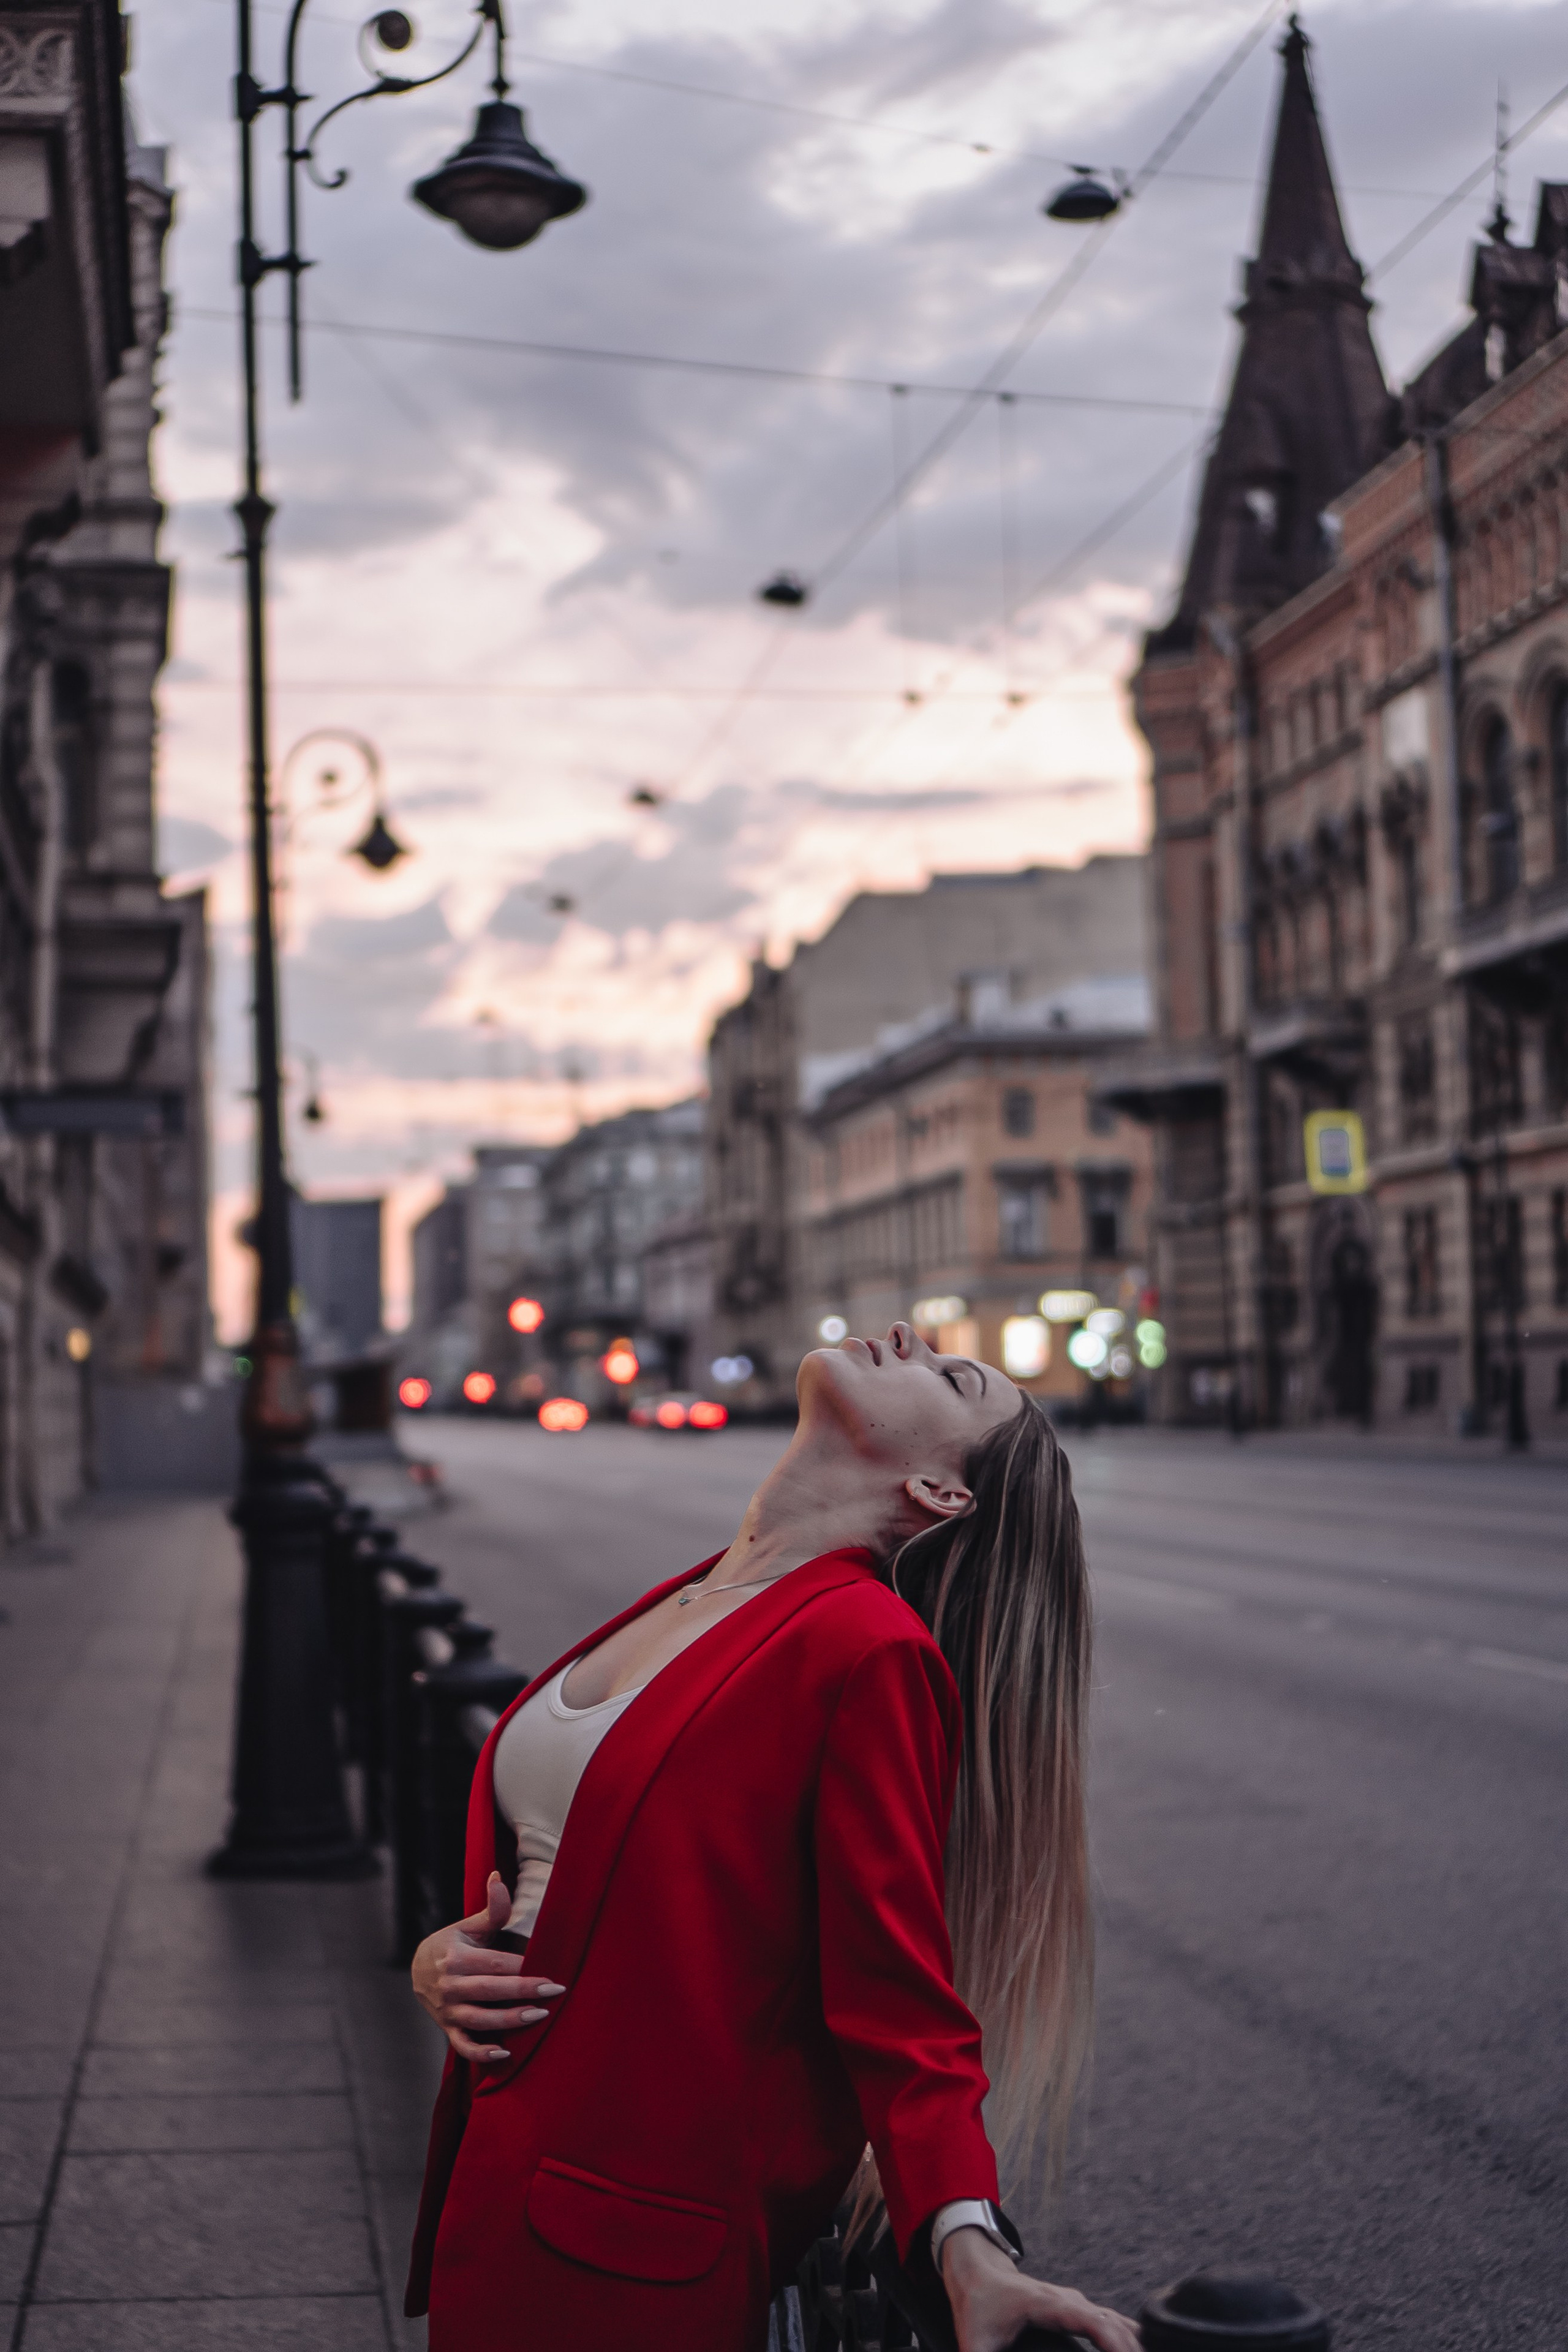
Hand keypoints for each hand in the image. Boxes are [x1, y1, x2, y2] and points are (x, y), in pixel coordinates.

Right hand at [410, 1870, 565, 2063]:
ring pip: (480, 2020)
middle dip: (523, 1992)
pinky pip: (463, 2046)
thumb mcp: (469, 1926)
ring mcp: (448, 2010)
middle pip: (490, 1991)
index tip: (551, 1971)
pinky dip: (481, 2053)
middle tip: (554, 1991)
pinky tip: (505, 2054)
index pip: (495, 1964)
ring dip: (509, 2021)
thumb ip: (491, 1909)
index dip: (523, 1968)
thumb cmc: (453, 1944)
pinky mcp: (448, 2028)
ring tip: (539, 2016)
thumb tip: (499, 1876)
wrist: (418, 1968)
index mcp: (457, 1958)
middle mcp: (451, 1985)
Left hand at [942, 2227, 1140, 2351]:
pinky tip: (1141, 2350)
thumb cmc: (977, 2306)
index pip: (1093, 2323)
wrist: (978, 2272)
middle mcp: (1069, 2300)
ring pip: (1119, 2324)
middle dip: (1134, 2351)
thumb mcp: (973, 2342)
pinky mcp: (1080, 2311)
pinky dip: (1130, 2340)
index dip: (1115, 2344)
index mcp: (1048, 2305)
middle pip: (1115, 2325)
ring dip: (1136, 2346)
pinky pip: (1115, 2324)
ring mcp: (1078, 2303)